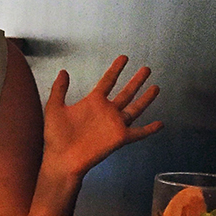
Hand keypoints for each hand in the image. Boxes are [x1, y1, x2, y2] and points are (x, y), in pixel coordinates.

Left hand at [42, 55, 162, 178]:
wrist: (62, 158)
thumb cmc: (56, 135)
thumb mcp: (54, 107)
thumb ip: (59, 89)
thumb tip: (63, 71)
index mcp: (93, 102)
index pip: (108, 81)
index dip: (116, 69)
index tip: (124, 58)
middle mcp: (106, 111)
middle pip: (126, 92)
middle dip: (136, 81)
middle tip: (146, 69)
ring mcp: (114, 124)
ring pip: (135, 108)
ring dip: (146, 99)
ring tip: (156, 87)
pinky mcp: (120, 138)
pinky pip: (139, 133)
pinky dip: (150, 129)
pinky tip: (160, 123)